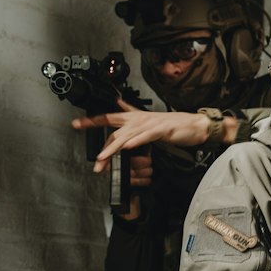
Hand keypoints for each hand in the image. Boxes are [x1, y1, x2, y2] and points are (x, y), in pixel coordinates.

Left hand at [71, 102, 216, 171]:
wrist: (194, 126)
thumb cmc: (174, 126)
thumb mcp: (149, 121)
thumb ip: (133, 117)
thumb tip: (119, 110)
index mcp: (135, 117)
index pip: (109, 117)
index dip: (92, 121)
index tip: (76, 124)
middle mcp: (140, 119)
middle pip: (115, 130)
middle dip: (103, 146)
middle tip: (95, 160)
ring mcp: (150, 123)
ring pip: (127, 135)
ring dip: (114, 148)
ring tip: (104, 158)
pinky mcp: (161, 130)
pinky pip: (145, 136)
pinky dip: (135, 142)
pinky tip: (126, 148)